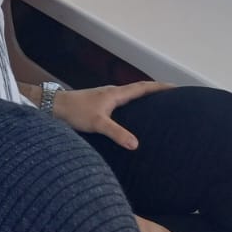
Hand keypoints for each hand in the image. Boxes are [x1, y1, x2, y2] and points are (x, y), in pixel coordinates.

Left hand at [52, 81, 173, 149]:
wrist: (54, 107)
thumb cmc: (75, 112)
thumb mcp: (98, 123)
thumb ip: (117, 133)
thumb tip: (136, 144)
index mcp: (116, 93)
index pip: (143, 87)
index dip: (160, 87)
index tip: (177, 88)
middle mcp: (113, 92)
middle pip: (139, 89)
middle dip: (156, 91)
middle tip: (173, 96)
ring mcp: (106, 98)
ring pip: (130, 95)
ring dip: (145, 97)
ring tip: (159, 105)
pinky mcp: (101, 105)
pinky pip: (123, 102)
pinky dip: (133, 105)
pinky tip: (133, 116)